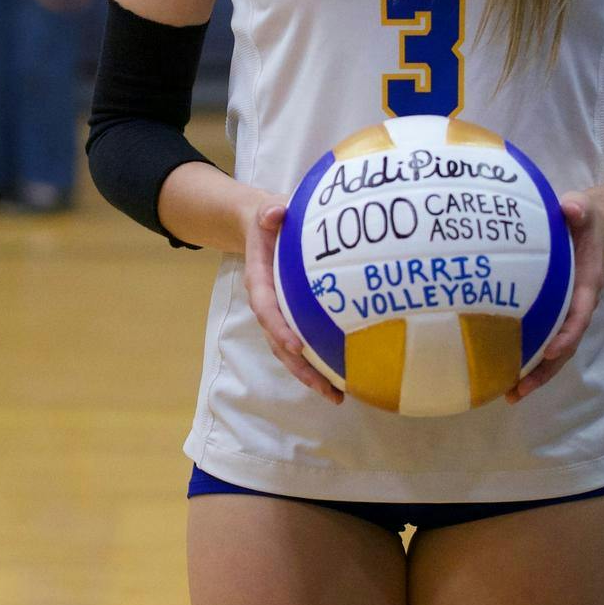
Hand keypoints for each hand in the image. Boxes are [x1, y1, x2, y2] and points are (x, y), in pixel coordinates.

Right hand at [242, 198, 343, 401]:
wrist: (259, 226)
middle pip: (279, 343)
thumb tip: (276, 213)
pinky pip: (304, 344)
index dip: (279, 329)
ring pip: (290, 352)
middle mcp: (267, 304)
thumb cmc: (269, 219)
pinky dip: (319, 362)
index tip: (298, 346)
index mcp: (259, 280)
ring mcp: (280, 314)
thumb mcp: (265, 209)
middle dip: (300, 368)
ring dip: (311, 375)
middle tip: (325, 387)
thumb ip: (269, 211)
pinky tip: (344, 377)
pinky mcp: (293, 318)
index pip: (266, 309)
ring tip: (338, 396)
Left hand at [508, 190, 603, 403]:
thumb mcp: (584, 206)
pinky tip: (500, 368)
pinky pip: (541, 338)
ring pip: (553, 350)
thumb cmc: (584, 215)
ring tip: (509, 394)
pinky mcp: (552, 311)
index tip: (553, 351)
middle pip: (565, 345)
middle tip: (518, 391)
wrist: (593, 221)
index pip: (580, 314)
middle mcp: (577, 305)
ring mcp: (565, 311)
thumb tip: (571, 207)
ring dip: (534, 373)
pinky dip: (525, 356)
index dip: (568, 334)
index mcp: (587, 284)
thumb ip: (580, 207)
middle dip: (545, 371)